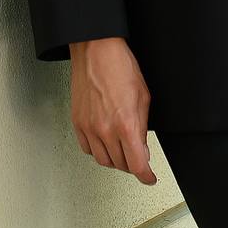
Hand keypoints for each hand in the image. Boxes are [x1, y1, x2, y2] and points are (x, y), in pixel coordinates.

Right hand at [69, 37, 157, 184]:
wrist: (96, 50)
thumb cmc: (120, 65)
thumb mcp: (143, 96)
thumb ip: (142, 127)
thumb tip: (142, 148)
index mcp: (126, 124)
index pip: (137, 165)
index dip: (146, 175)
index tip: (149, 177)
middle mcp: (105, 130)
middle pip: (121, 165)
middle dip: (132, 163)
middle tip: (138, 155)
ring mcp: (89, 127)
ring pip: (103, 161)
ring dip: (115, 159)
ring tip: (122, 149)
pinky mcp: (78, 123)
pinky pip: (87, 149)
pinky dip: (98, 150)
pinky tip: (105, 141)